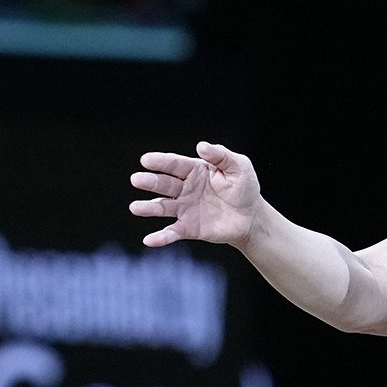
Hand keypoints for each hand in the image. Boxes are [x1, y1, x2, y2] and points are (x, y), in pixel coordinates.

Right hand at [129, 142, 260, 247]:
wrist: (251, 217)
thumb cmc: (244, 188)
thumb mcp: (239, 166)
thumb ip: (221, 155)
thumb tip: (201, 145)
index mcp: (194, 171)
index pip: (175, 164)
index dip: (160, 162)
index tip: (145, 160)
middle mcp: (185, 189)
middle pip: (164, 184)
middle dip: (150, 182)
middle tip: (136, 180)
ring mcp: (185, 209)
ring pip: (163, 207)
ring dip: (149, 208)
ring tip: (135, 208)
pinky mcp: (188, 228)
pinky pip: (172, 232)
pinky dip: (161, 237)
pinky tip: (149, 241)